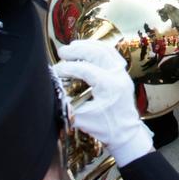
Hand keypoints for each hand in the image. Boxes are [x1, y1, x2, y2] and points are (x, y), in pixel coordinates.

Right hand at [55, 39, 153, 166]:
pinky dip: (98, 48)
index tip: (55, 70)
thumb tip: (52, 90)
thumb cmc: (106, 129)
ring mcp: (123, 73)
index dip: (68, 68)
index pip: (85, 69)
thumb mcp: (82, 119)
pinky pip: (112, 53)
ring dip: (88, 46)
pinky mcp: (123, 73)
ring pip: (106, 50)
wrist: (126, 134)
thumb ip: (66, 105)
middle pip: (97, 53)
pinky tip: (87, 48)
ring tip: (72, 46)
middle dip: (78, 50)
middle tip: (62, 52)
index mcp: (110, 86)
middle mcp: (118, 76)